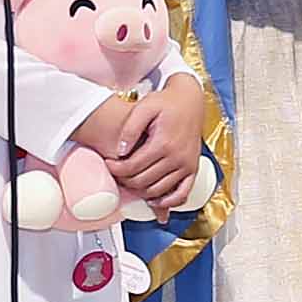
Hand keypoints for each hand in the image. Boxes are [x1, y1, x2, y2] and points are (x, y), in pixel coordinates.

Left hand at [101, 75, 214, 210]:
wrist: (190, 99)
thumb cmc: (166, 102)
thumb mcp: (145, 107)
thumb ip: (130, 129)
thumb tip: (121, 152)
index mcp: (164, 143)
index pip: (133, 167)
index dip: (116, 168)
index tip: (108, 163)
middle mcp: (177, 157)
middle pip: (144, 181)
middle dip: (125, 180)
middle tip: (116, 173)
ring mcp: (187, 165)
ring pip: (159, 191)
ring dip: (141, 191)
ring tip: (130, 181)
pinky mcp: (193, 169)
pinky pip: (182, 195)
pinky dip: (168, 202)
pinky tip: (154, 199)